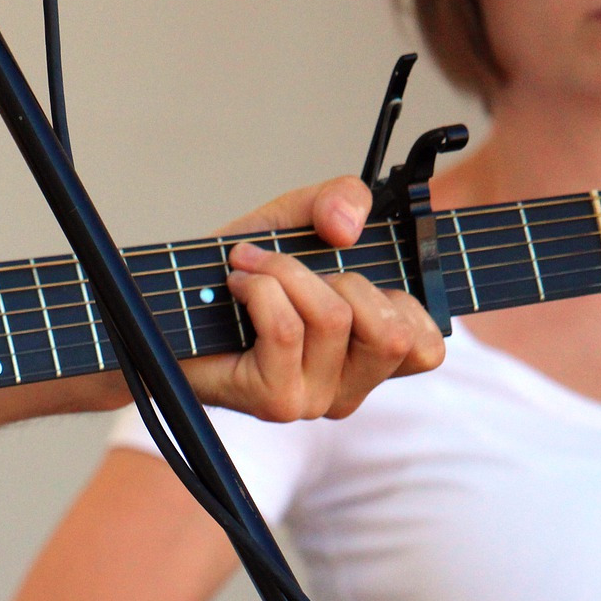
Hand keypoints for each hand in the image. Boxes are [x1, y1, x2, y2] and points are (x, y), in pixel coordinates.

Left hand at [183, 177, 444, 420]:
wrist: (172, 309)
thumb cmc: (240, 275)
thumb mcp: (299, 219)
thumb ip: (341, 199)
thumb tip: (349, 226)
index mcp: (369, 357)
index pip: (428, 351)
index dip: (408, 302)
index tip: (357, 274)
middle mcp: (348, 388)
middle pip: (391, 332)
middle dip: (344, 278)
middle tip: (297, 270)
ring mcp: (314, 400)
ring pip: (334, 320)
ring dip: (288, 274)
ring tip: (252, 268)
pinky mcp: (275, 401)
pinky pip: (288, 329)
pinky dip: (261, 289)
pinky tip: (238, 285)